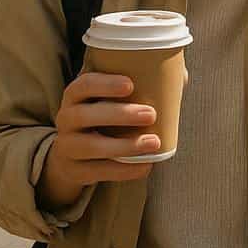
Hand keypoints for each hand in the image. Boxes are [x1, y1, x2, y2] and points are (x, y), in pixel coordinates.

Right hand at [37, 73, 158, 208]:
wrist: (72, 155)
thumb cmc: (103, 116)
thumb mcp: (110, 98)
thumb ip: (141, 83)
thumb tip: (181, 75)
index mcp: (75, 94)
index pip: (84, 85)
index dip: (105, 84)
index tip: (131, 84)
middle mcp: (66, 118)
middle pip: (86, 115)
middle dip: (120, 114)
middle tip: (151, 113)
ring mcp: (67, 146)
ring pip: (91, 146)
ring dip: (124, 145)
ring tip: (153, 143)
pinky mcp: (75, 171)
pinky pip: (98, 172)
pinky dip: (123, 170)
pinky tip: (146, 166)